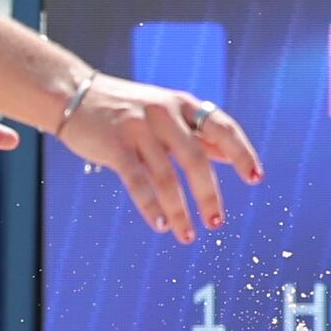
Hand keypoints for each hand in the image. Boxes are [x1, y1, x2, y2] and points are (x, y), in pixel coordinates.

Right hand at [54, 71, 261, 241]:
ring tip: (188, 236)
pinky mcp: (114, 145)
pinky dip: (150, 205)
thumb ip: (197, 134)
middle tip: (217, 222)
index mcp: (183, 104)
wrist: (75, 94)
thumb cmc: (127, 108)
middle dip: (209, 194)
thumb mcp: (167, 113)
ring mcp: (138, 128)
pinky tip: (160, 225)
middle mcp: (165, 113)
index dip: (242, 152)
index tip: (256, 179)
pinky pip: (137, 180)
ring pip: (165, 176)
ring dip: (179, 210)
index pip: (222, 127)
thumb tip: (233, 157)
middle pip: (195, 158)